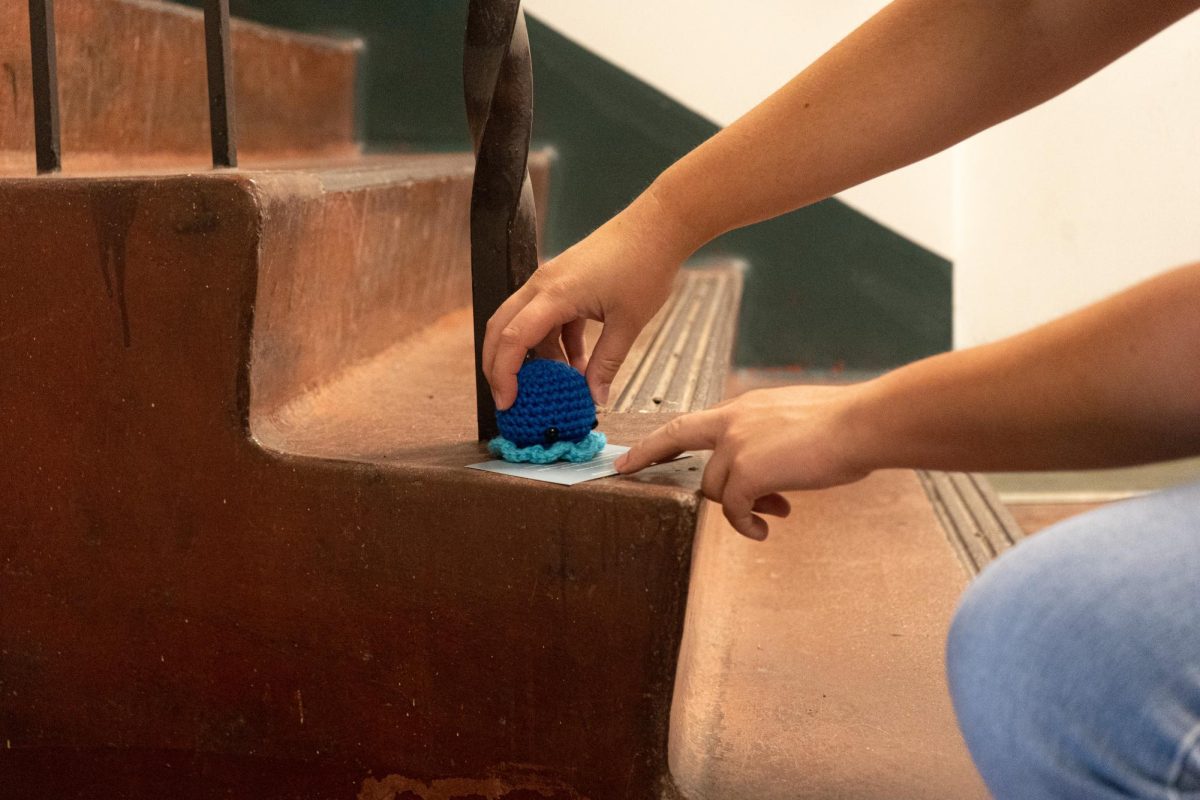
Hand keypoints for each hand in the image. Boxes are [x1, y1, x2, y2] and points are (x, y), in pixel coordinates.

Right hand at [483, 187, 697, 409]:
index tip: (508, 403)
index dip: (504, 374)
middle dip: (500, 367)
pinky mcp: (562, 282)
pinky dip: (555, 343)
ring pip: (524, 324)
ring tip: (557, 386)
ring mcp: (550, 281)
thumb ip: (607, 364)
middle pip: (502, 329)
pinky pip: (546, 318)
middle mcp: (542, 285)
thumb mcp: (628, 324)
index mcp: (554, 294)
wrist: (657, 226)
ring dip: (536, 357)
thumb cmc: (644, 266)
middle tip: (512, 399)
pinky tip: (576, 364)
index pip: (513, 339)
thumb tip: (595, 399)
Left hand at [614, 385, 875, 539]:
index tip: (634, 451)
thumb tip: (765, 480)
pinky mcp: (748, 472)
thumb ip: (769, 443)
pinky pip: (733, 509)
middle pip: (676, 438)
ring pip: (714, 487)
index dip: (660, 438)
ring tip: (773, 510)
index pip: (691, 421)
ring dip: (738, 505)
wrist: (862, 424)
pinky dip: (745, 523)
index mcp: (744, 407)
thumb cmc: (845, 426)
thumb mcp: (796, 424)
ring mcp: (737, 445)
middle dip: (644, 455)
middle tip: (623, 470)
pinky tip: (763, 529)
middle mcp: (733, 420)